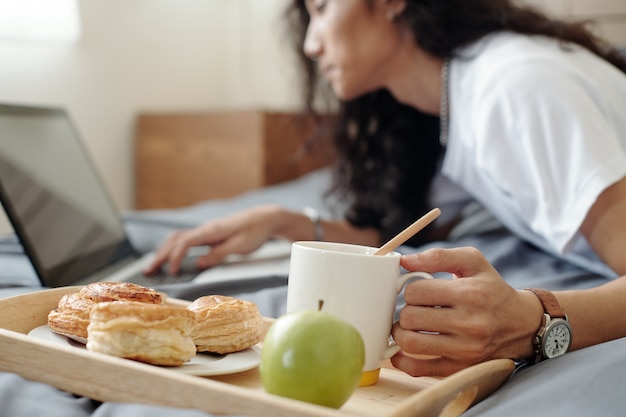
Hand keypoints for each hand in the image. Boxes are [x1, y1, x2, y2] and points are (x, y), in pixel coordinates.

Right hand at [144, 204, 284, 274]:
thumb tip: (199, 264)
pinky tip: (171, 257)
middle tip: (149, 271)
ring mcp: (206, 230)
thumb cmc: (255, 231)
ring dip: (165, 251)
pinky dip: (174, 248)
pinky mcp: (209, 234)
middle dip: (161, 255)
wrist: (265, 218)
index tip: (171, 272)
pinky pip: (186, 240)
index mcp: (212, 231)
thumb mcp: (240, 247)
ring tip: (154, 266)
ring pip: (178, 238)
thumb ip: (219, 255)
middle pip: (176, 240)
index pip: (186, 243)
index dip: (176, 258)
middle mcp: (205, 229)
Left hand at [391, 247, 542, 376]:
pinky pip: (420, 370)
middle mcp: (468, 323)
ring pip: (411, 343)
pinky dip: (403, 360)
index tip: (418, 292)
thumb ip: (438, 256)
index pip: (416, 292)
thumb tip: (405, 261)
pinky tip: (402, 350)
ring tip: (410, 327)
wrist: (522, 324)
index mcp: (469, 293)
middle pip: (410, 318)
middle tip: (415, 309)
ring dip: (402, 334)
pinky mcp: (460, 368)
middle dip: (406, 311)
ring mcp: (464, 349)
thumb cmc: (492, 289)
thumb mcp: (473, 262)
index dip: (410, 289)